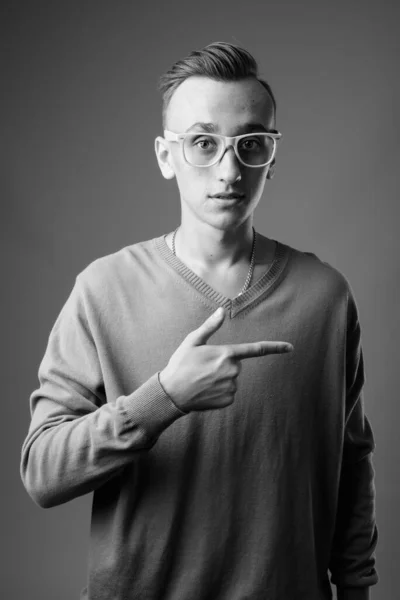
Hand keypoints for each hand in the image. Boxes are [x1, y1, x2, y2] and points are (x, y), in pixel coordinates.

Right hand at [159, 307, 293, 412]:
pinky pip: (229, 392)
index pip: (256, 349)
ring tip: (202, 379)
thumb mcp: (192, 341)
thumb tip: (222, 310)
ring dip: (220, 378)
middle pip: (236, 364)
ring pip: (232, 378)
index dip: (275, 347)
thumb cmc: (181, 364)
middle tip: (203, 367)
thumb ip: (210, 326)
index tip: (290, 347)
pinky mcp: (228, 400)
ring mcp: (231, 387)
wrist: (172, 393)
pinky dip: (219, 391)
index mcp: (226, 353)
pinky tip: (205, 390)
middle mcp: (232, 370)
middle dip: (223, 364)